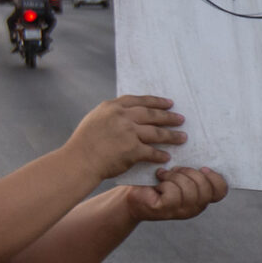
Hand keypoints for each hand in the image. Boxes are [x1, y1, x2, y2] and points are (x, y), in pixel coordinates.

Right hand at [66, 94, 184, 180]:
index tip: (169, 103)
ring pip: (157, 133)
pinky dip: (160, 155)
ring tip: (183, 138)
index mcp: (112, 107)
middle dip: (169, 117)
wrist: (78, 161)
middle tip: (181, 119)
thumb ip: (113, 114)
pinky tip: (167, 157)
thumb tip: (130, 113)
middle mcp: (122, 117)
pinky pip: (151, 152)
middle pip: (152, 115)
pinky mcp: (132, 150)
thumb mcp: (96, 119)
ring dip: (172, 136)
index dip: (156, 102)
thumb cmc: (84, 143)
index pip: (140, 101)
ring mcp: (128, 132)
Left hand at [122, 166, 228, 222]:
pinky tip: (158, 179)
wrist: (132, 192)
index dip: (215, 178)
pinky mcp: (165, 210)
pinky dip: (165, 181)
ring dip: (175, 176)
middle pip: (206, 188)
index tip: (203, 167)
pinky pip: (174, 192)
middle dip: (191, 173)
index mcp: (202, 198)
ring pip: (189, 188)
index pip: (220, 191)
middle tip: (176, 169)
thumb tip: (204, 145)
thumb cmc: (155, 179)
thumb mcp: (179, 172)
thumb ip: (193, 168)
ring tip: (165, 174)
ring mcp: (181, 211)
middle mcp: (195, 207)